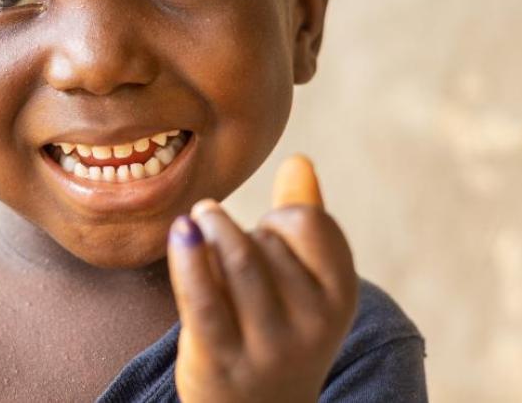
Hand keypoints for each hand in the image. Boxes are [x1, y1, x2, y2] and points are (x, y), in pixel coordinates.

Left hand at [168, 155, 358, 402]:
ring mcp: (267, 346)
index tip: (267, 236)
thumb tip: (298, 161)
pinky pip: (201, 296)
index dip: (279, 218)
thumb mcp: (307, 286)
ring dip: (210, 233)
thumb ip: (305, 221)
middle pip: (264, 241)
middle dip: (239, 234)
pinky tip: (180, 231)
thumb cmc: (280, 333)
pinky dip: (188, 258)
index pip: (308, 223)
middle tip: (229, 252)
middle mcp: (312, 324)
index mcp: (340, 298)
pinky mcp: (220, 360)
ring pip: (234, 259)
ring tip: (196, 226)